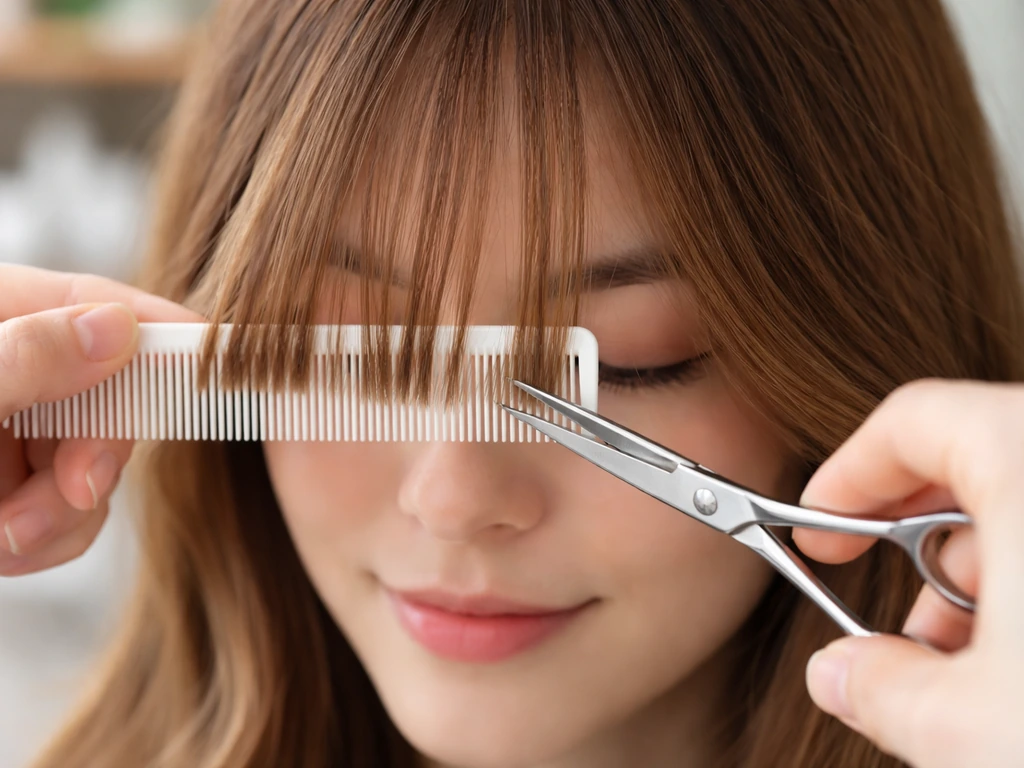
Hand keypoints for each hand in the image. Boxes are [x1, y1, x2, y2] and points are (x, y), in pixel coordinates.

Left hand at [0, 264, 199, 576]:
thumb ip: (23, 359)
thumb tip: (115, 329)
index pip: (91, 304)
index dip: (158, 327)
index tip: (218, 355)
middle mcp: (9, 370)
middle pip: (107, 397)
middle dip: (94, 458)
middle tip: (76, 490)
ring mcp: (7, 432)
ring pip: (92, 468)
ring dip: (63, 516)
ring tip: (6, 536)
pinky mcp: (5, 489)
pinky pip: (63, 516)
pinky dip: (42, 541)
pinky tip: (3, 545)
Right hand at [795, 379, 1023, 767]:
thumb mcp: (970, 729)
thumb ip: (879, 687)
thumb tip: (841, 676)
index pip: (917, 418)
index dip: (848, 474)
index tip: (819, 528)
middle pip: (980, 462)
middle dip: (920, 550)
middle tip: (896, 626)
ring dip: (986, 584)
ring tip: (967, 675)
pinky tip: (1020, 675)